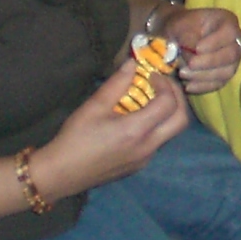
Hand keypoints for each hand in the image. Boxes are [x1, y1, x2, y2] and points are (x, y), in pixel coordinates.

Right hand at [30, 58, 188, 198]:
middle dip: (178, 98)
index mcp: (137, 131)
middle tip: (162, 85)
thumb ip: (116, 84)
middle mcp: (147, 147)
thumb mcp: (93, 107)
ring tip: (151, 99)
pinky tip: (138, 118)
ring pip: (172, 132)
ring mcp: (145, 159)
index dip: (165, 84)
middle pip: (181, 120)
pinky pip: (159, 142)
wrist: (59, 175)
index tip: (151, 75)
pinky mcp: (139, 165)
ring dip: (169, 113)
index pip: (168, 103)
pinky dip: (158, 126)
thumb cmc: (74, 139)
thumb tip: (133, 64)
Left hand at [152, 5, 240, 95]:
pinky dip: (203, 86)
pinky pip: (219, 83)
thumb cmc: (181, 27)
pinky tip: (188, 86)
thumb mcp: (181, 25)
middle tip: (190, 64)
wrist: (177, 37)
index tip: (197, 48)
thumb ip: (189, 36)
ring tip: (183, 74)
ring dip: (204, 76)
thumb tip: (194, 53)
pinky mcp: (224, 74)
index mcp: (227, 22)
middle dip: (210, 61)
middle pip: (232, 54)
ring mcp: (233, 59)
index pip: (230, 33)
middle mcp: (235, 41)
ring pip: (227, 72)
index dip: (216, 42)